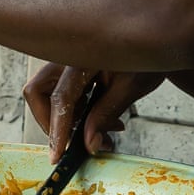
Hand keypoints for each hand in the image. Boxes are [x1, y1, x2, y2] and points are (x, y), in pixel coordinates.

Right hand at [23, 63, 165, 161]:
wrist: (155, 39)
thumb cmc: (146, 57)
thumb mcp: (130, 87)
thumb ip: (106, 114)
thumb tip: (89, 143)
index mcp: (83, 58)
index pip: (61, 98)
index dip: (57, 130)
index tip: (57, 155)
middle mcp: (67, 58)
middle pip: (38, 92)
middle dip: (49, 122)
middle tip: (72, 142)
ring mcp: (66, 62)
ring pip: (47, 95)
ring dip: (67, 120)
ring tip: (100, 134)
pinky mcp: (71, 70)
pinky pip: (63, 95)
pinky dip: (77, 113)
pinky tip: (102, 122)